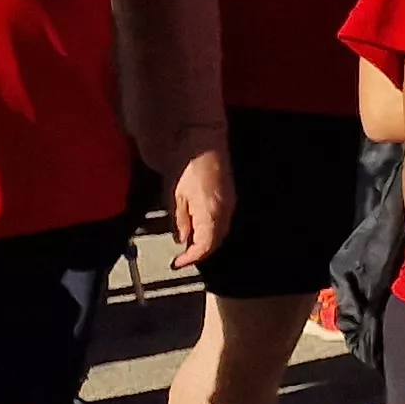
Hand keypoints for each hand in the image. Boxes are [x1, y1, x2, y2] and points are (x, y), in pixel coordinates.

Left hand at [167, 146, 235, 267]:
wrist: (201, 139)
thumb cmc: (185, 166)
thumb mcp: (174, 197)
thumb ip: (180, 221)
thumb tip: (182, 239)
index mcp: (212, 213)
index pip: (205, 246)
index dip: (191, 258)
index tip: (177, 263)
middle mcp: (226, 210)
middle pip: (216, 241)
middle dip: (200, 251)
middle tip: (183, 257)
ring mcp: (229, 202)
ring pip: (220, 231)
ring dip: (206, 240)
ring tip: (189, 244)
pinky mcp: (228, 194)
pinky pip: (222, 219)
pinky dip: (210, 228)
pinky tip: (198, 226)